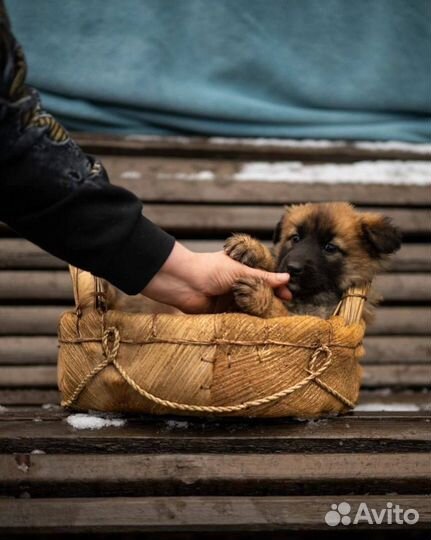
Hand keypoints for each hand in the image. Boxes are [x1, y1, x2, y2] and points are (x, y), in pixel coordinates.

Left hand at [141, 241, 291, 313]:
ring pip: (249, 309)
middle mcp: (236, 286)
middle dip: (270, 303)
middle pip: (258, 296)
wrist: (182, 282)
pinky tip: (258, 327)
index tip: (289, 297)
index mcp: (241, 271)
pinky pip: (238, 319)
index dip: (276, 288)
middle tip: (284, 312)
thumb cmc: (209, 269)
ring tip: (274, 321)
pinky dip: (247, 323)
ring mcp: (229, 300)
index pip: (264, 280)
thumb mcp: (240, 272)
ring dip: (259, 314)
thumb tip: (286, 278)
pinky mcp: (221, 314)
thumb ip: (263, 278)